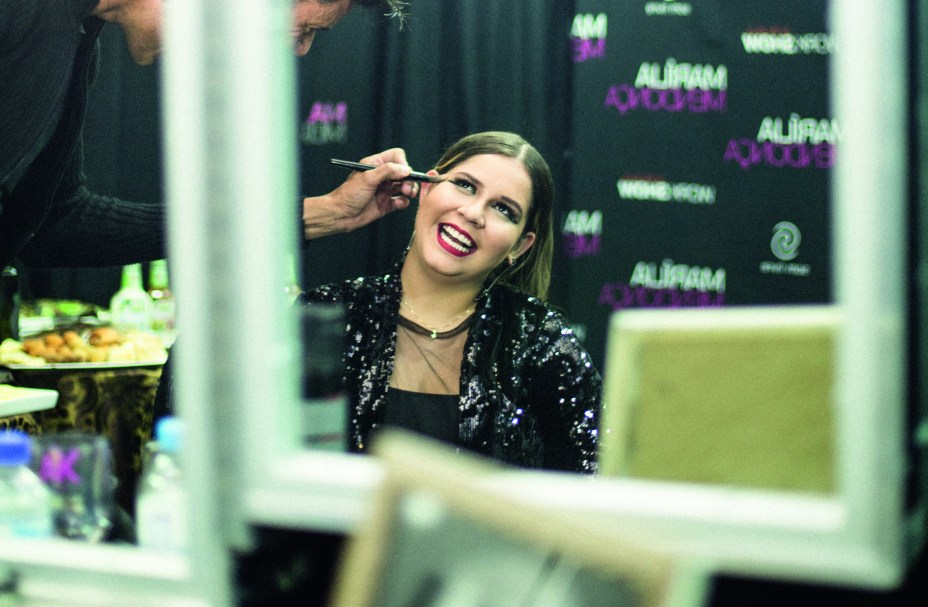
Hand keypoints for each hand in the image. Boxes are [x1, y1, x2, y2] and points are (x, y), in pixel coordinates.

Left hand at [302, 148, 419, 239]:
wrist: (340, 215)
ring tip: (408, 194)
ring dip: (410, 189)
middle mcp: (382, 176)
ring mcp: (384, 190)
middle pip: (404, 172)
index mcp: (375, 165)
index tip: (404, 173)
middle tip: (407, 188)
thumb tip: (405, 169)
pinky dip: (403, 202)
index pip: (396, 156)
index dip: (403, 163)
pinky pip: (401, 201)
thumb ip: (387, 171)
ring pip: (405, 186)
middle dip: (409, 179)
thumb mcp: (368, 178)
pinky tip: (399, 203)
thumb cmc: (348, 195)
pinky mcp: (386, 204)